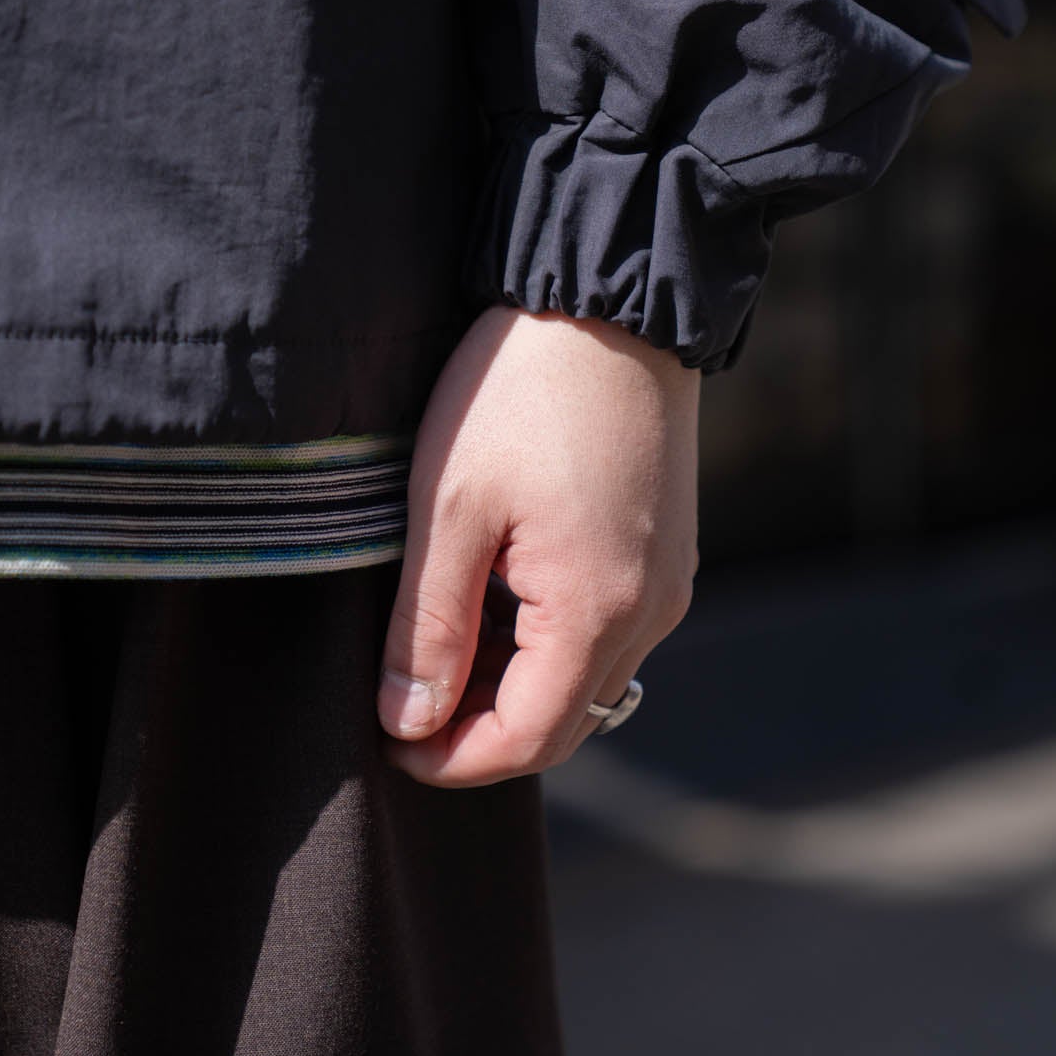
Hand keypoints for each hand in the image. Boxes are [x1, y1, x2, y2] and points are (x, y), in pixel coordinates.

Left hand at [377, 305, 698, 786]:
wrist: (608, 296)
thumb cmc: (519, 389)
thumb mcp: (449, 507)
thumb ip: (429, 625)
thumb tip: (408, 721)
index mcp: (599, 609)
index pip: (530, 740)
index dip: (453, 760)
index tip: (388, 742)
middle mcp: (652, 611)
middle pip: (565, 720)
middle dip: (481, 729)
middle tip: (403, 699)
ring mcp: (667, 580)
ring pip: (586, 678)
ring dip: (512, 682)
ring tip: (438, 635)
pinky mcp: (665, 549)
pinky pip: (606, 628)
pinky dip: (546, 638)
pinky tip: (493, 593)